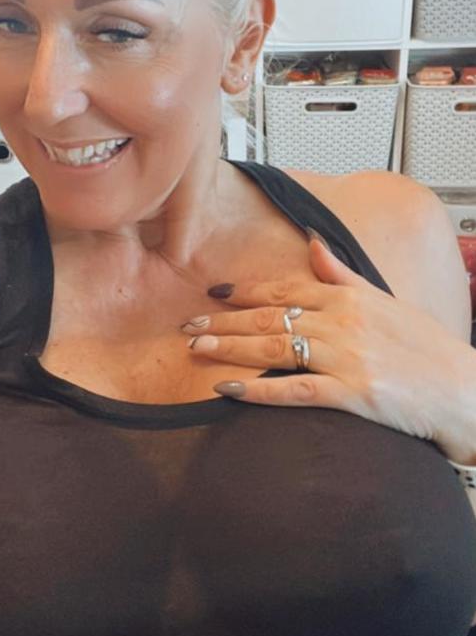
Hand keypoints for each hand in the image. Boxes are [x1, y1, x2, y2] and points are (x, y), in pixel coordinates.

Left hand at [183, 237, 475, 457]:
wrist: (464, 390)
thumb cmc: (426, 347)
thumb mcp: (383, 299)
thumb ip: (341, 272)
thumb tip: (311, 241)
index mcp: (348, 296)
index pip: (284, 287)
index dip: (245, 291)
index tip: (214, 294)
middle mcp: (342, 321)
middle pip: (269, 318)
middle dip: (224, 322)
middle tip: (188, 327)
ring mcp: (346, 357)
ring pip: (273, 348)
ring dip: (229, 349)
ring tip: (195, 351)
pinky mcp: (352, 394)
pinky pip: (295, 390)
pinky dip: (258, 391)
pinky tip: (229, 390)